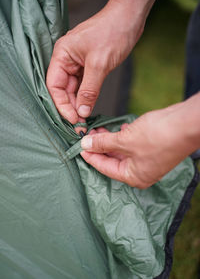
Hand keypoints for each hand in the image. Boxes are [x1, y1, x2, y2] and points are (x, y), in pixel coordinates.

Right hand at [46, 0, 165, 131]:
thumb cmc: (113, 32)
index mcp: (62, 54)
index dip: (61, 104)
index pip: (54, 85)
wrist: (129, 17)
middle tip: (80, 123)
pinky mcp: (87, 64)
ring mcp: (77, 62)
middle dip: (70, 106)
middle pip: (62, 88)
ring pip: (73, 88)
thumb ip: (89, 90)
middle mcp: (66, 58)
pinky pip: (83, 83)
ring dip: (78, 102)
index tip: (73, 119)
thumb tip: (82, 111)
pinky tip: (89, 106)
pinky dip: (86, 95)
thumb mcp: (99, 64)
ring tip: (85, 118)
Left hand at [81, 95, 199, 187]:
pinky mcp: (152, 148)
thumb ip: (103, 143)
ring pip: (122, 151)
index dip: (91, 156)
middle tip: (87, 135)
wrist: (185, 124)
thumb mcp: (125, 140)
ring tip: (98, 129)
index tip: (79, 147)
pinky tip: (118, 128)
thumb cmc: (158, 137)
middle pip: (113, 160)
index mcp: (133, 177)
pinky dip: (123, 137)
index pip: (105, 169)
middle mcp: (141, 172)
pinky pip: (132, 145)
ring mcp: (148, 160)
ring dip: (110, 140)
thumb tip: (86, 144)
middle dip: (100, 147)